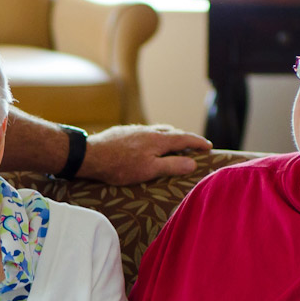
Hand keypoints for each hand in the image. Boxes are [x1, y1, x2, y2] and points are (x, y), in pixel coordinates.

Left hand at [77, 125, 211, 185]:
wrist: (91, 155)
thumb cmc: (120, 166)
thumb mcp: (149, 170)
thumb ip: (172, 166)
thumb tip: (193, 163)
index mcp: (158, 139)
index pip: (184, 138)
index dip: (198, 142)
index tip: (208, 146)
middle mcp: (149, 131)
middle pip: (172, 132)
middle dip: (185, 138)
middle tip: (193, 145)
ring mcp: (135, 130)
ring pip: (158, 131)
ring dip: (169, 136)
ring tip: (173, 144)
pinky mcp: (124, 133)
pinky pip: (145, 133)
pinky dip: (154, 138)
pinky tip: (148, 145)